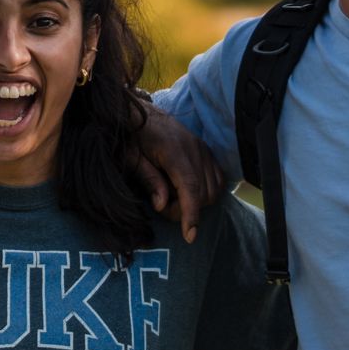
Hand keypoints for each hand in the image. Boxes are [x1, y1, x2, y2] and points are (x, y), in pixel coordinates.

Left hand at [130, 106, 224, 242]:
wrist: (141, 113)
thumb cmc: (132, 137)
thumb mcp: (131, 158)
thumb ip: (148, 180)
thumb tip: (162, 205)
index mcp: (173, 149)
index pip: (189, 187)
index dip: (191, 213)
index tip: (189, 236)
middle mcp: (194, 148)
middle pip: (203, 193)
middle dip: (185, 210)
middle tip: (162, 207)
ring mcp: (203, 149)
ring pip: (213, 190)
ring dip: (196, 203)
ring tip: (172, 198)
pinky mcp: (207, 151)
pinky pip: (218, 180)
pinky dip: (206, 192)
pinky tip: (185, 192)